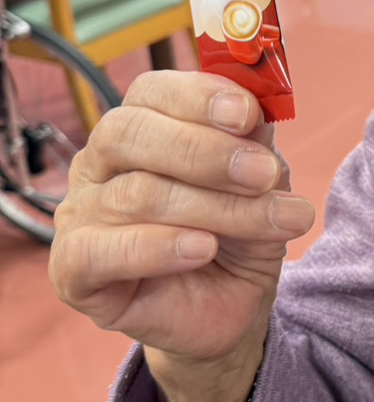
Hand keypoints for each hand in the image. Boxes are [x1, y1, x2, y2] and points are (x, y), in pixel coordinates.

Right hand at [50, 73, 315, 401]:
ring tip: (272, 224)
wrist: (228, 309)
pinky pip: (101, 250)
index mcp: (142, 128)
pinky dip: (158, 247)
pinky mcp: (73, 271)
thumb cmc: (236, 236)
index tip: (247, 113)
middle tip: (264, 174)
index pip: (152, 92)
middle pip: (129, 133)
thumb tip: (259, 109)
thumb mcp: (262, 187)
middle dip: (206, 152)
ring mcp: (80, 215)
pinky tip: (202, 250)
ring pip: (138, 195)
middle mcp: (100, 165)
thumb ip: (255, 146)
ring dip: (215, 209)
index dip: (199, 97)